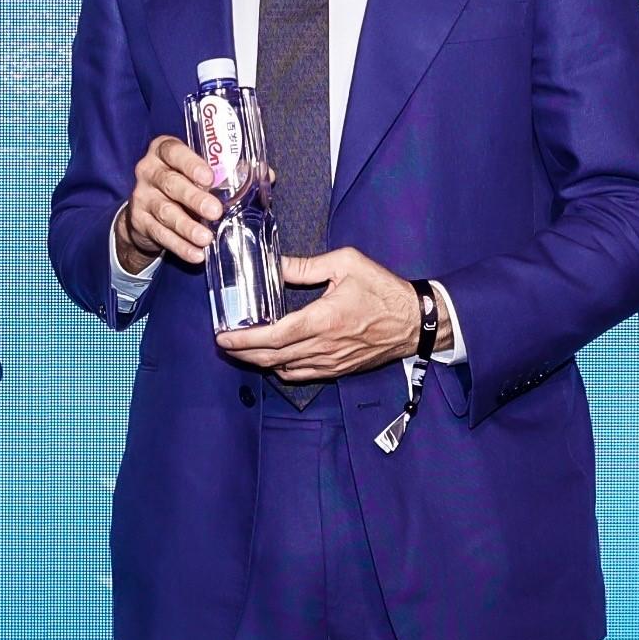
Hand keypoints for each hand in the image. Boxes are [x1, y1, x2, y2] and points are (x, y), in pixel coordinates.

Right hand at [116, 135, 220, 271]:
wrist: (147, 209)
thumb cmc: (182, 182)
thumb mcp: (197, 171)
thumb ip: (226, 170)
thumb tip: (265, 174)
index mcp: (164, 151)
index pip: (174, 151)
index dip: (191, 164)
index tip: (209, 177)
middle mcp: (149, 170)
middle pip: (170, 182)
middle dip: (193, 198)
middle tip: (215, 211)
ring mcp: (142, 196)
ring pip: (165, 211)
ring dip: (187, 226)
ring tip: (206, 238)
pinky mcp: (139, 221)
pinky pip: (161, 235)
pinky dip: (180, 246)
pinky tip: (196, 254)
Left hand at [214, 249, 421, 382]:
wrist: (415, 322)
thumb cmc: (384, 290)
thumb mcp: (346, 264)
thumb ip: (306, 266)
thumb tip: (276, 265)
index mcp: (322, 320)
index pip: (273, 336)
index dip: (244, 340)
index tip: (223, 337)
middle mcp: (323, 347)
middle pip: (271, 358)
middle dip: (243, 353)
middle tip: (224, 344)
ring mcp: (330, 363)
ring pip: (283, 370)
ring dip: (259, 362)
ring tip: (242, 350)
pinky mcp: (337, 370)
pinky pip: (301, 375)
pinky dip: (281, 369)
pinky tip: (272, 358)